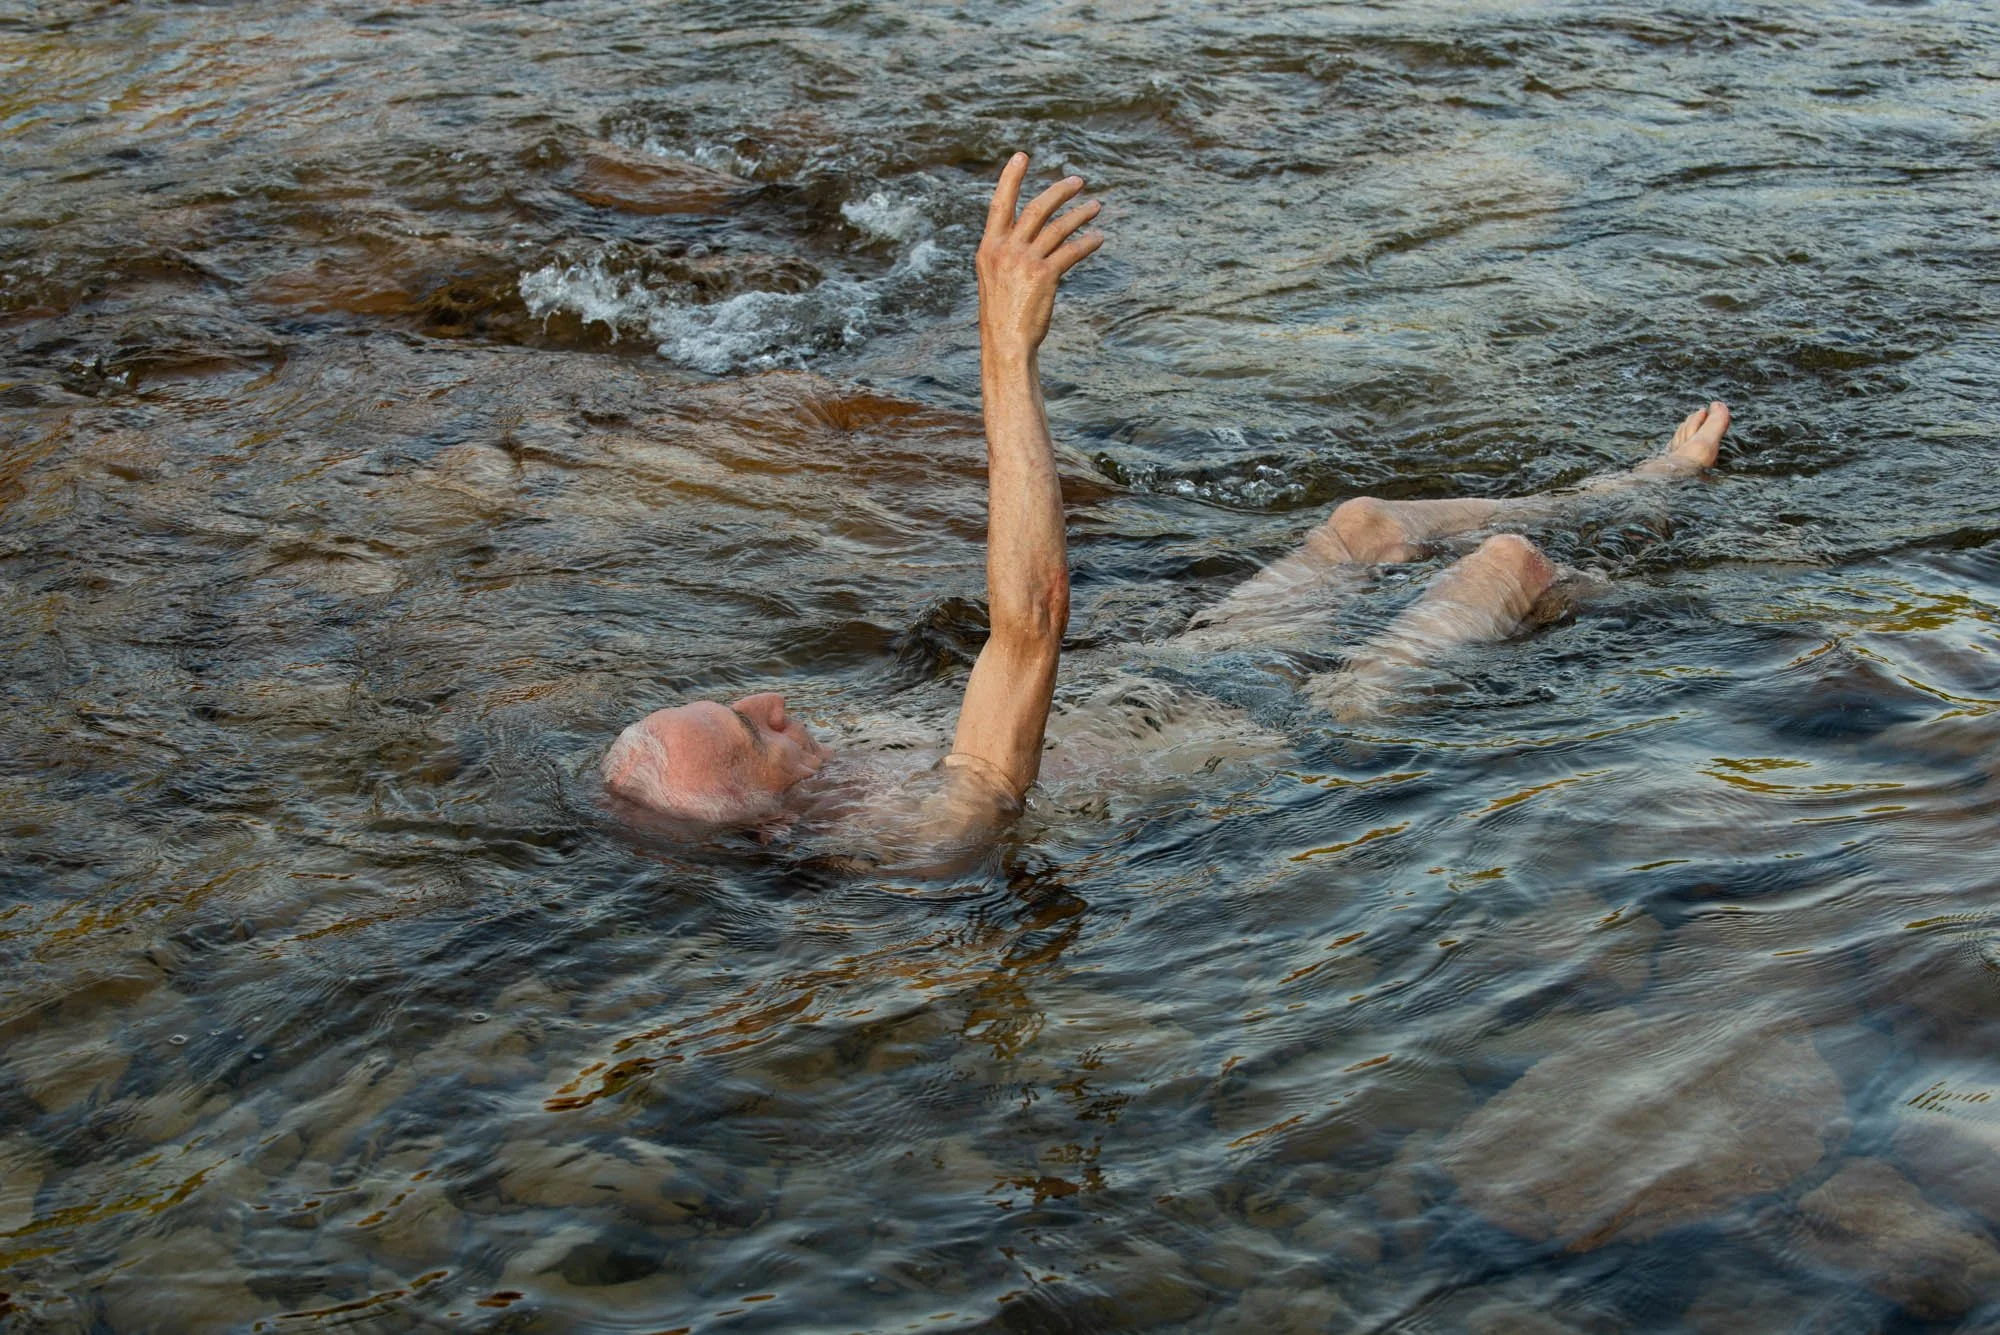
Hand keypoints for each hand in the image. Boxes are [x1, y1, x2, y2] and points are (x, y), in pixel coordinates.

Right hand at [976, 152, 1102, 361]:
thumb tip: (1032, 237)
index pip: (1000, 204)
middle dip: (1059, 191)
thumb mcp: (995, 279)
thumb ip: (1008, 255)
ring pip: (1058, 227)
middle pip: (1037, 209)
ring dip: (1080, 215)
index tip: (1022, 156)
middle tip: (1078, 182)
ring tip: (1096, 207)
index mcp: (989, 248)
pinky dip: (1088, 242)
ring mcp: (1024, 261)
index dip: (1011, 178)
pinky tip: (1099, 238)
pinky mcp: (1044, 275)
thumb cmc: (1003, 315)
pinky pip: (1072, 251)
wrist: (1006, 344)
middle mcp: (1005, 250)